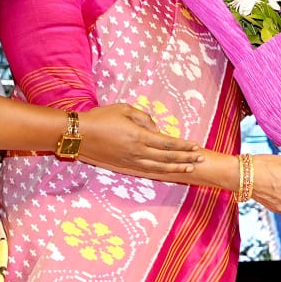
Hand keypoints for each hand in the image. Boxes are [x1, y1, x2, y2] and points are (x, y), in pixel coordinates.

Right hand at [75, 103, 202, 173]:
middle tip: (200, 158)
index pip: (167, 143)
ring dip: (175, 168)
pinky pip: (146, 171)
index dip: (183, 146)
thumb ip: (144, 118)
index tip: (195, 145)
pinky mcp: (123, 167)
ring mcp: (130, 162)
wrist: (79, 135)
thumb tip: (157, 129)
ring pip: (158, 168)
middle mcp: (137, 152)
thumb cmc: (101, 117)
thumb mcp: (124, 109)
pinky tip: (168, 172)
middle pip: (167, 158)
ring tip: (189, 168)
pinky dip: (160, 172)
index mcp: (139, 136)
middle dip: (185, 158)